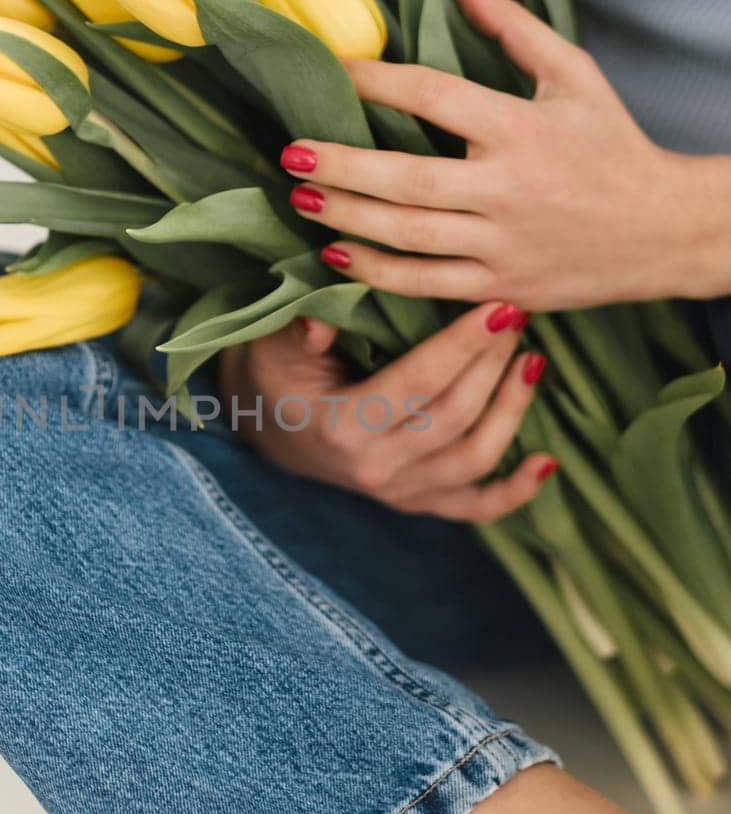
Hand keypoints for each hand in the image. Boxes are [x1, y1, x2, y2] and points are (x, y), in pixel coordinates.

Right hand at [217, 300, 556, 521]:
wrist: (267, 425)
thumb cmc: (275, 372)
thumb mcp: (273, 344)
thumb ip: (298, 330)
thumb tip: (321, 320)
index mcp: (342, 428)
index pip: (417, 384)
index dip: (463, 346)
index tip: (498, 305)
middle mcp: (375, 469)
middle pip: (456, 417)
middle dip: (493, 363)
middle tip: (516, 313)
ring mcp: (399, 492)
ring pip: (475, 459)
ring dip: (512, 409)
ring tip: (531, 359)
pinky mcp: (417, 502)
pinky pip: (475, 508)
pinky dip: (515, 491)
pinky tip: (547, 461)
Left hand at [282, 0, 719, 310]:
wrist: (664, 230)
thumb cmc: (613, 145)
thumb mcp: (574, 75)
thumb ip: (514, 26)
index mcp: (523, 128)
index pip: (434, 97)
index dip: (378, 81)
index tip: (336, 71)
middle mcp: (508, 189)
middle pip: (407, 179)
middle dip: (343, 165)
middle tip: (292, 150)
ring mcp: (503, 244)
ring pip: (409, 236)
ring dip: (347, 218)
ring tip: (300, 197)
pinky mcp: (501, 285)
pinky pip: (427, 284)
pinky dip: (378, 273)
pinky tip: (337, 256)